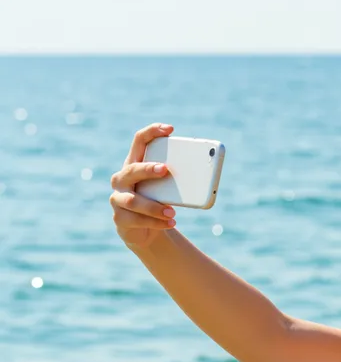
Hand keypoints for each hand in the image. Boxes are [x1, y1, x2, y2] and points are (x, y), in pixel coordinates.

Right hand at [109, 123, 176, 251]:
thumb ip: (174, 182)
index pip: (139, 142)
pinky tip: (171, 223)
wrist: (144, 232)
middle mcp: (121, 180)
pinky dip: (156, 222)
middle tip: (165, 169)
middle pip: (131, 169)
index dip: (152, 132)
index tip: (170, 129)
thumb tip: (203, 177)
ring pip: (134, 201)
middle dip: (148, 169)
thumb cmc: (157, 203)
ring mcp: (118, 199)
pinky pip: (137, 220)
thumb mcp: (165, 190)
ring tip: (172, 212)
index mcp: (134, 165)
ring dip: (154, 206)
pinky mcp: (120, 219)